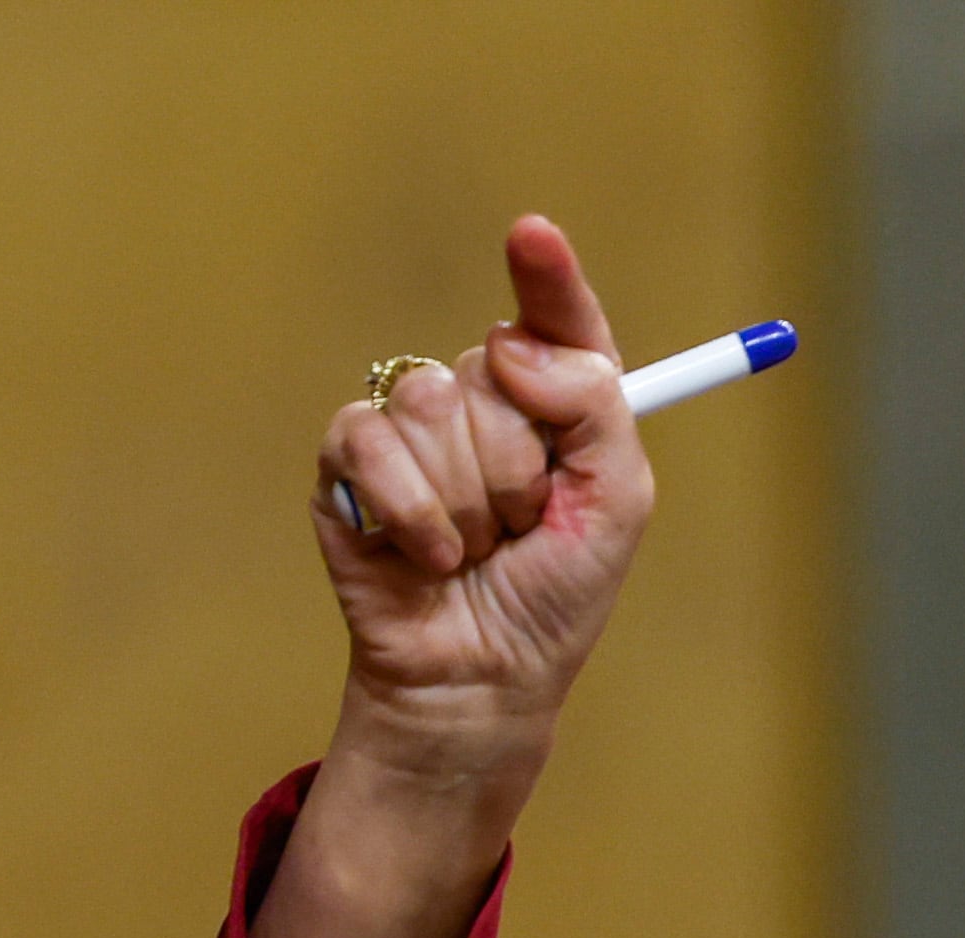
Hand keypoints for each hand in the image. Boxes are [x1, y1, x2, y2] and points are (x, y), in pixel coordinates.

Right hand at [316, 213, 652, 755]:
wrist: (484, 674)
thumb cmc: (555, 596)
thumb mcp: (616, 504)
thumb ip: (597, 409)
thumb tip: (512, 342)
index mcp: (552, 404)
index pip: (552, 323)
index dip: (547, 278)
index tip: (533, 235)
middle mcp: (481, 400)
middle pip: (493, 368)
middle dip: (520, 465)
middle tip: (524, 527)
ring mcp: (410, 426)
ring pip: (434, 403)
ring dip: (469, 499)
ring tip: (473, 548)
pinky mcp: (348, 461)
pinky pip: (371, 440)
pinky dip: (413, 510)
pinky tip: (425, 554)